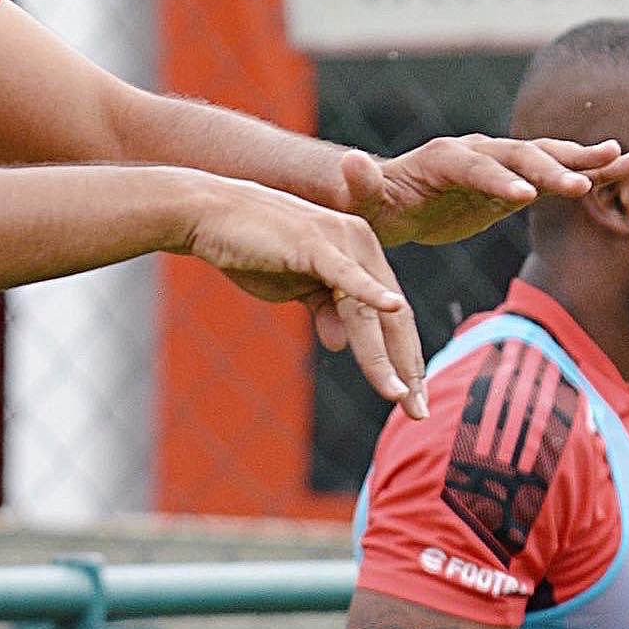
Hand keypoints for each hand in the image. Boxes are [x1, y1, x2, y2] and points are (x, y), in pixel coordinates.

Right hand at [183, 177, 428, 418]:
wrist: (210, 216)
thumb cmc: (250, 247)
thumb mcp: (293, 286)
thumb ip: (324, 309)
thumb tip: (340, 344)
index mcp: (359, 251)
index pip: (392, 314)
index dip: (404, 358)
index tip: (412, 400)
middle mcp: (359, 241)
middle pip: (393, 316)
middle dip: (407, 367)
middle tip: (418, 412)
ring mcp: (338, 239)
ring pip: (368, 311)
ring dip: (384, 356)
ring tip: (398, 394)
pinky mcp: (314, 242)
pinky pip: (346, 274)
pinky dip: (369, 292)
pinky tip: (390, 307)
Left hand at [338, 135, 628, 248]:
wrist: (394, 200)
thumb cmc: (375, 203)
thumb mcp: (364, 200)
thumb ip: (360, 184)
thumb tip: (348, 162)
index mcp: (442, 158)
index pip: (472, 166)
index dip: (495, 180)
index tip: (521, 197)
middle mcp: (476, 153)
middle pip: (515, 157)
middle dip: (546, 169)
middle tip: (578, 186)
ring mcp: (501, 165)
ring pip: (545, 157)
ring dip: (582, 158)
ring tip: (625, 156)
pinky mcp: (518, 182)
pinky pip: (557, 174)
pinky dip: (590, 168)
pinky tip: (625, 165)